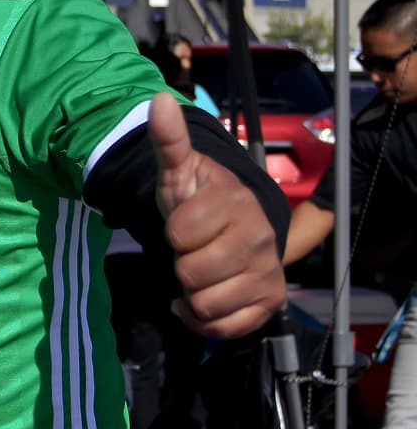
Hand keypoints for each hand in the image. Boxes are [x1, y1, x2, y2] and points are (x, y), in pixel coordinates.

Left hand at [149, 92, 286, 337]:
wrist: (231, 229)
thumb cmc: (197, 201)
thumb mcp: (178, 171)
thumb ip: (168, 141)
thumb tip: (158, 100)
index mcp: (235, 203)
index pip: (180, 234)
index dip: (172, 232)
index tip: (184, 225)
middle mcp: (260, 238)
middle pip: (193, 274)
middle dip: (181, 265)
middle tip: (192, 251)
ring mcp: (268, 272)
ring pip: (207, 304)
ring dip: (191, 295)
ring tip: (199, 274)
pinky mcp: (270, 302)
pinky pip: (225, 328)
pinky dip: (203, 321)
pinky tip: (201, 301)